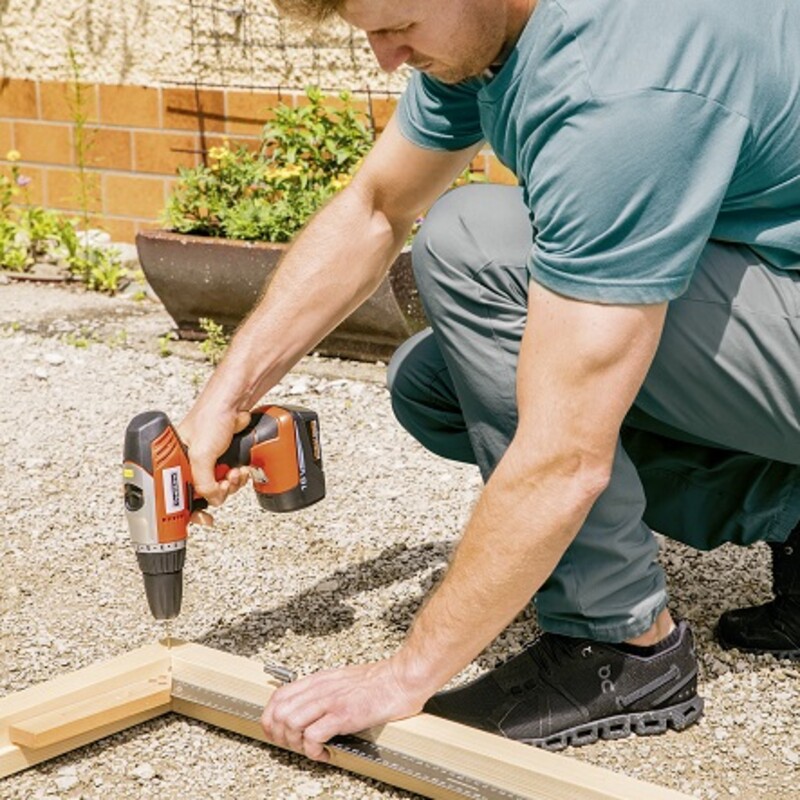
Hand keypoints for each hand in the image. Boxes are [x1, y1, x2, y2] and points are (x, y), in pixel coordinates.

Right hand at [177, 405, 252, 521]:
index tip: (197, 520)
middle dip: (215, 494)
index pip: (174, 495)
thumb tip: (211, 499)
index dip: (184, 510)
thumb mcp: (200, 455)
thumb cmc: (209, 418)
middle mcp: (187, 464)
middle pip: (200, 495)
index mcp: (172, 462)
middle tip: (222, 486)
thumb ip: (203, 482)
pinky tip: (239, 469)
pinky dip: (237, 478)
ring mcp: (207, 462)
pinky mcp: (223, 459)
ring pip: (218, 488)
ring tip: (233, 473)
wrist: (234, 405)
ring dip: (229, 485)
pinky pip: (230, 479)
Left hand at [260, 658, 430, 761]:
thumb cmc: (379, 682)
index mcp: (319, 680)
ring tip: (311, 751)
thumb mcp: (343, 680)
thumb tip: (310, 709)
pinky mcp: (344, 715)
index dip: (270, 719)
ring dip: (296, 744)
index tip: (279, 734)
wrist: (401, 678)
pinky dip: (314, 751)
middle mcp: (320, 689)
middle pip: (278, 712)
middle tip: (296, 746)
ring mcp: (331, 701)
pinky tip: (326, 754)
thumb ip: (324, 691)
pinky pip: (313, 736)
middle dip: (281, 736)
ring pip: (290, 723)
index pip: (278, 696)